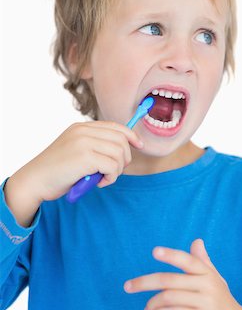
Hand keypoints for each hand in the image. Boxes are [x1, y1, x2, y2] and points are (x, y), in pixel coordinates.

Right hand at [9, 121, 142, 203]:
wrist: (34, 180)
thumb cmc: (56, 171)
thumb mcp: (75, 151)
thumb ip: (94, 146)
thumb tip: (122, 151)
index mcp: (81, 127)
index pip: (115, 126)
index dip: (131, 135)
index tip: (139, 145)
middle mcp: (83, 131)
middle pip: (121, 139)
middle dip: (124, 158)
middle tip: (112, 172)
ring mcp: (84, 142)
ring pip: (120, 153)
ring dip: (117, 171)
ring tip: (103, 179)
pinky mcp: (85, 156)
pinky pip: (113, 166)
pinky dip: (111, 178)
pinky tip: (99, 183)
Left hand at [123, 239, 241, 309]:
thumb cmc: (223, 302)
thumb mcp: (216, 279)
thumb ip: (203, 261)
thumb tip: (197, 241)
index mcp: (207, 273)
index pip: (186, 260)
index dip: (170, 255)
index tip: (154, 252)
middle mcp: (207, 285)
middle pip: (170, 280)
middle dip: (144, 282)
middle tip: (127, 287)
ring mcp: (206, 302)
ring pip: (169, 298)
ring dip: (152, 304)